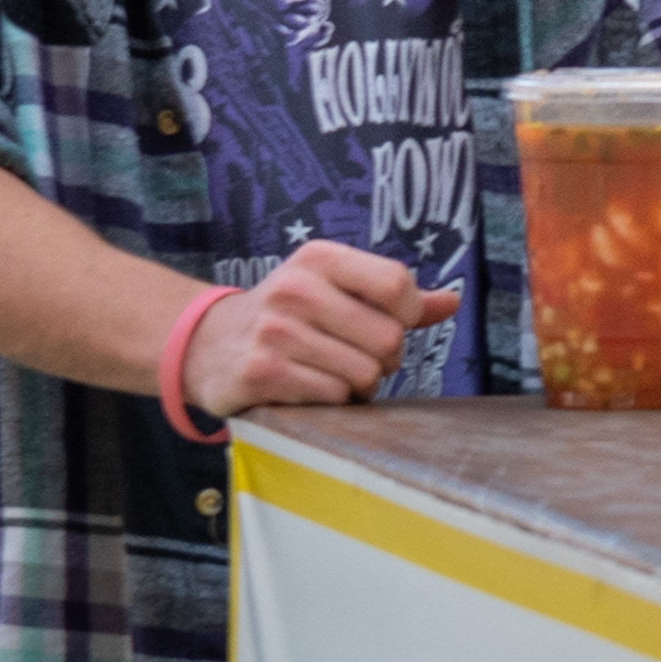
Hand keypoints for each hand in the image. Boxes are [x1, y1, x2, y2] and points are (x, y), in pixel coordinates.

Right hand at [183, 242, 457, 418]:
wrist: (208, 344)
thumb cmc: (288, 316)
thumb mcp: (335, 290)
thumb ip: (394, 297)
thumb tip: (453, 301)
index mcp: (320, 259)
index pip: (397, 284)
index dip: (409, 314)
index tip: (394, 325)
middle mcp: (295, 288)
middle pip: (387, 337)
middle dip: (385, 360)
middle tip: (361, 360)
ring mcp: (275, 331)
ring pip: (363, 373)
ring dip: (359, 386)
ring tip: (334, 376)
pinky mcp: (260, 371)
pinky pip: (330, 396)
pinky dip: (332, 402)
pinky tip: (310, 390)